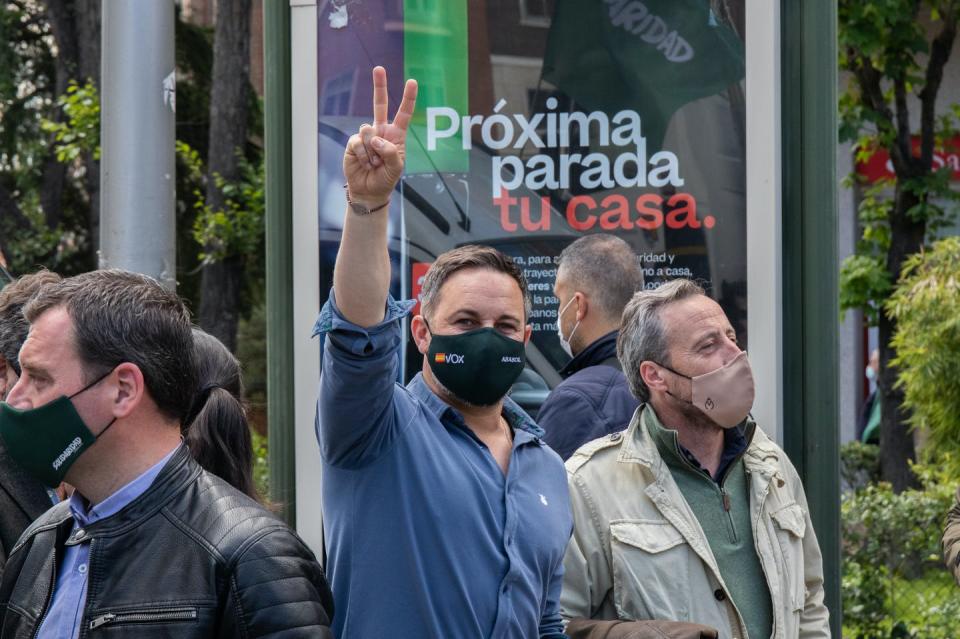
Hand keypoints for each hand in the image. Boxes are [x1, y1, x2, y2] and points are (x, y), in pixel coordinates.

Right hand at [343, 66, 417, 206]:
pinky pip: (358, 142)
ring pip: (369, 131)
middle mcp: (381, 131)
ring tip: (374, 164)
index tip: (412, 82)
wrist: (368, 190)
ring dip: (373, 152)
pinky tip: (365, 164)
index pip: (403, 113)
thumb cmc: (386, 178)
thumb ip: (390, 151)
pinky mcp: (354, 142)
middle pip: (379, 104)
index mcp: (396, 135)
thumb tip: (375, 137)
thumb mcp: (396, 167)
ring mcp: (366, 135)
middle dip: (380, 85)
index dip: (408, 98)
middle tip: (379, 68)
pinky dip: (364, 156)